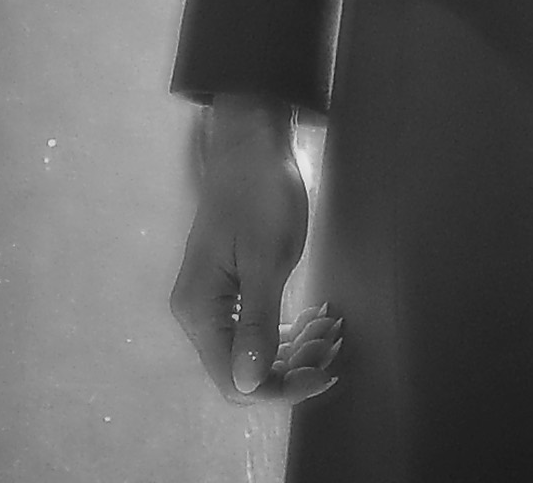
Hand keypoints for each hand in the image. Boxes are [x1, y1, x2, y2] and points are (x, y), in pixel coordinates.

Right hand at [171, 96, 341, 405]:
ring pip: (256, 352)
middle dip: (293, 366)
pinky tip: (317, 316)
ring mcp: (213, 303)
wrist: (253, 143)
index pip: (236, 380)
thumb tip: (248, 385)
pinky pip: (258, 328)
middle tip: (334, 340)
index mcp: (199, 311)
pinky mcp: (230, 290)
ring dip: (296, 348)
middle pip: (246, 371)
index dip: (280, 388)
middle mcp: (199, 315)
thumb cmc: (261, 194)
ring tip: (331, 326)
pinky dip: (289, 329)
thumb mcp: (266, 259)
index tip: (326, 373)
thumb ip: (256, 324)